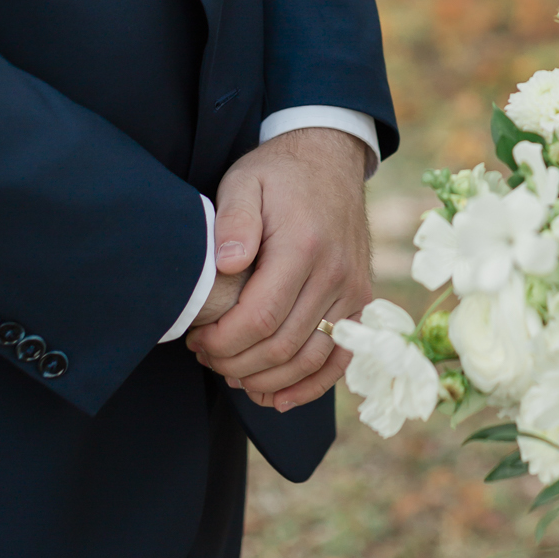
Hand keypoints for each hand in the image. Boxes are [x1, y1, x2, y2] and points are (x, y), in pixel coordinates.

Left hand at [186, 128, 370, 413]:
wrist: (331, 159)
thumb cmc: (279, 174)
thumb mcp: (244, 181)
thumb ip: (232, 221)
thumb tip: (227, 266)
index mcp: (303, 245)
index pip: (261, 317)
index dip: (223, 342)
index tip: (197, 340)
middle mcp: (335, 272)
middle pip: (283, 345)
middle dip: (236, 363)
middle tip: (206, 357)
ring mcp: (353, 289)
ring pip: (311, 358)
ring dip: (268, 379)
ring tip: (233, 373)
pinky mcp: (362, 299)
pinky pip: (342, 356)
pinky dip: (312, 385)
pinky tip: (278, 398)